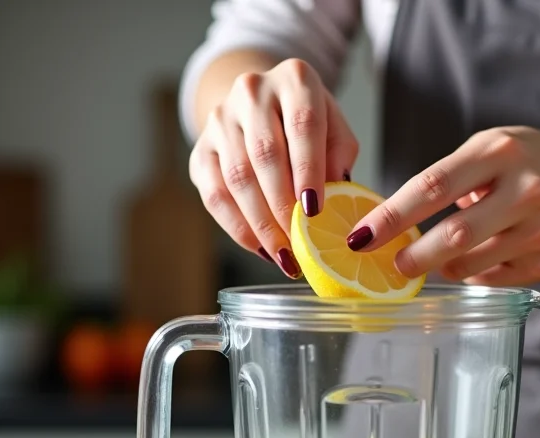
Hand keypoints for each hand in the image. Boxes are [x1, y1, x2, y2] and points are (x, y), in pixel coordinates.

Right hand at [190, 58, 358, 277]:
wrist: (264, 106)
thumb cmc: (308, 125)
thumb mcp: (335, 132)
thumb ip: (339, 161)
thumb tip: (334, 202)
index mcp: (294, 80)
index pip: (302, 125)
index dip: (308, 171)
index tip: (315, 211)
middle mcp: (252, 92)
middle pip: (265, 155)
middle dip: (283, 207)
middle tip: (300, 244)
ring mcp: (220, 119)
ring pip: (238, 178)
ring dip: (261, 224)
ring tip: (283, 255)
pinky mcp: (201, 149)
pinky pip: (214, 194)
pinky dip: (238, 227)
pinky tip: (260, 248)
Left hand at [346, 127, 539, 285]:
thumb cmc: (531, 160)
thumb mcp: (492, 148)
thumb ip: (448, 178)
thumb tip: (394, 221)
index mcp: (499, 152)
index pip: (432, 187)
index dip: (391, 216)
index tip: (360, 237)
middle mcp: (523, 191)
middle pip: (452, 236)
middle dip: (411, 257)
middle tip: (390, 264)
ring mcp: (538, 231)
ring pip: (468, 265)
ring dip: (440, 267)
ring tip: (432, 258)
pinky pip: (490, 279)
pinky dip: (471, 274)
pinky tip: (474, 260)